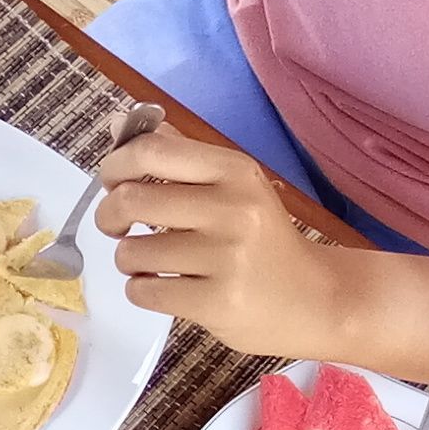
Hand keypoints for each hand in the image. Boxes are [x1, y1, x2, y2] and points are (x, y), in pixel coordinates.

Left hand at [94, 126, 337, 354]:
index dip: (114, 165)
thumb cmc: (265, 241)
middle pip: (130, 200)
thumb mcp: (232, 186)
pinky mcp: (217, 303)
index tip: (112, 183)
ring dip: (129, 259)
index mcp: (235, 172)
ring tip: (152, 262)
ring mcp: (226, 259)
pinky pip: (143, 291)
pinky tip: (164, 287)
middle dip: (109, 217)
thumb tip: (116, 126)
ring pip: (131, 252)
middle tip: (117, 227)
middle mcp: (233, 209)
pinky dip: (141, 290)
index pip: (151, 151)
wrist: (319, 300)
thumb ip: (176, 155)